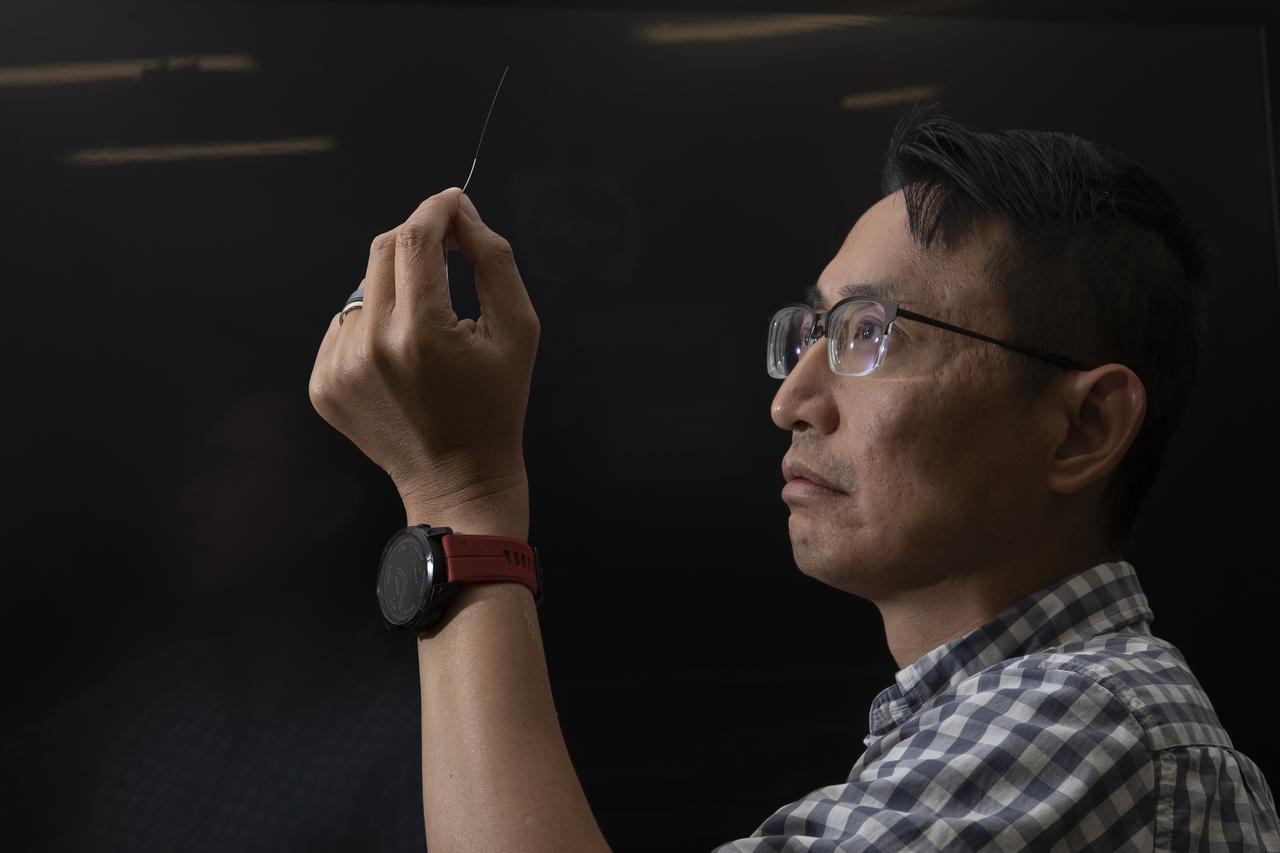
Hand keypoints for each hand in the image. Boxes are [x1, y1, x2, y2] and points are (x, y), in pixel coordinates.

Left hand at [308, 187, 539, 515]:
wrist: (458, 480)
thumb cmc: (497, 406)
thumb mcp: (518, 331)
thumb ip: (494, 261)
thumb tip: (462, 214)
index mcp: (422, 332)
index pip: (415, 239)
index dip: (436, 210)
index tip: (453, 203)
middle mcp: (372, 346)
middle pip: (383, 252)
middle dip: (418, 240)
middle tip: (449, 250)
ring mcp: (340, 367)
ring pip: (364, 288)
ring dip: (397, 289)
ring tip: (429, 328)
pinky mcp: (323, 384)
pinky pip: (346, 325)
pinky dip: (374, 325)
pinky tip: (403, 358)